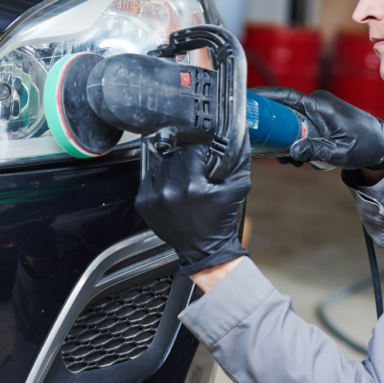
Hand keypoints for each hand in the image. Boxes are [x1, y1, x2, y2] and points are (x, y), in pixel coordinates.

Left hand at [135, 138, 250, 276]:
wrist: (204, 249)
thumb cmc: (221, 218)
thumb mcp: (237, 188)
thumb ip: (239, 158)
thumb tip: (241, 132)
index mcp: (193, 187)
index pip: (192, 151)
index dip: (201, 154)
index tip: (205, 163)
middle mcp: (169, 192)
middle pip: (175, 156)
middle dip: (186, 161)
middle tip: (195, 173)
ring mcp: (153, 198)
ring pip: (161, 164)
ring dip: (172, 169)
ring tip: (183, 182)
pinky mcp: (143, 203)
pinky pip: (149, 177)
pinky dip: (160, 180)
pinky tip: (171, 189)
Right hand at [251, 87, 383, 169]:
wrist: (383, 145)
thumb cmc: (365, 145)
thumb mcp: (339, 151)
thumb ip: (315, 150)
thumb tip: (291, 152)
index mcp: (320, 105)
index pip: (286, 95)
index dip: (265, 95)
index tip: (247, 98)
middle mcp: (316, 104)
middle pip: (283, 110)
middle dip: (272, 128)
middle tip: (266, 146)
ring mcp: (317, 111)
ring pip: (289, 121)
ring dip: (284, 139)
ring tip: (287, 159)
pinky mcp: (318, 119)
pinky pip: (298, 125)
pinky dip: (293, 139)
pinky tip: (296, 156)